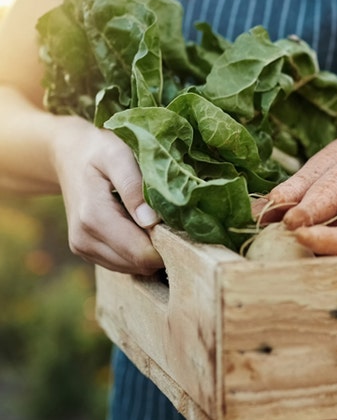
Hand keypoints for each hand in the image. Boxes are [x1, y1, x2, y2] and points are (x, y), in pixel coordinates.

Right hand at [51, 117, 163, 274]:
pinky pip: (121, 263)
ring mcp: (83, 248)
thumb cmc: (99, 151)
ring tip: (156, 221)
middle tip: (175, 222)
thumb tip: (151, 221)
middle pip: (138, 264)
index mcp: (94, 217)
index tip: (183, 227)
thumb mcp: (118, 156)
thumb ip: (134, 187)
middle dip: (161, 248)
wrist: (69, 155)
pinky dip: (136, 251)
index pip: (140, 253)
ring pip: (131, 268)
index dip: (168, 245)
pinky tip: (141, 227)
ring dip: (149, 251)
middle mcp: (84, 239)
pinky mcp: (86, 251)